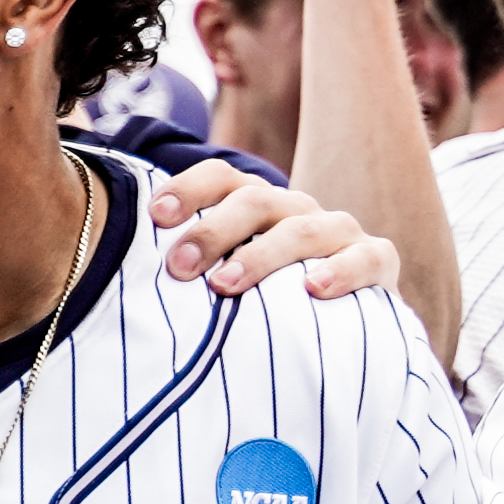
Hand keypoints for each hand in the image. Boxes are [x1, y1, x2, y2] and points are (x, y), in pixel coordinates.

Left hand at [154, 161, 401, 302]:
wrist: (348, 326)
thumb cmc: (271, 302)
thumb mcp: (230, 278)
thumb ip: (193, 270)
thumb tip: (125, 281)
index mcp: (260, 204)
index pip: (223, 177)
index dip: (188, 189)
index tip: (156, 218)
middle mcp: (298, 210)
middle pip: (256, 200)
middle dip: (214, 231)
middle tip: (179, 268)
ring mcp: (340, 232)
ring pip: (303, 230)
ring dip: (262, 255)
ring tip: (226, 284)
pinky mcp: (378, 260)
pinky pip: (366, 258)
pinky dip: (342, 271)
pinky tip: (314, 288)